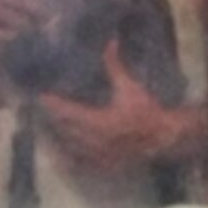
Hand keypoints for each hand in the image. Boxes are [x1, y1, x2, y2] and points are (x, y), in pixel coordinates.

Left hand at [37, 45, 199, 171]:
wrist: (165, 136)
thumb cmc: (147, 111)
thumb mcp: (130, 87)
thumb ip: (115, 66)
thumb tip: (110, 42)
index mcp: (99, 122)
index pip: (69, 112)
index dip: (54, 104)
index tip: (42, 96)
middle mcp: (95, 141)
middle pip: (66, 130)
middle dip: (54, 119)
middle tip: (45, 109)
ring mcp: (100, 155)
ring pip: (71, 148)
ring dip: (59, 137)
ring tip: (49, 128)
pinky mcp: (106, 164)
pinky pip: (82, 164)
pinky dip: (71, 158)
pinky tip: (63, 155)